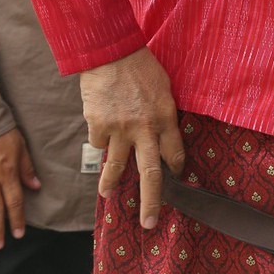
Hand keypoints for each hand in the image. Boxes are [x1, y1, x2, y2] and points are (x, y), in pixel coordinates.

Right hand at [80, 48, 183, 230]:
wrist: (110, 50)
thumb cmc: (140, 65)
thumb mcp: (164, 87)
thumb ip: (163, 113)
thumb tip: (162, 134)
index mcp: (165, 118)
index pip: (174, 154)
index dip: (175, 168)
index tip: (174, 177)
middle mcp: (144, 129)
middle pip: (150, 175)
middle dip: (151, 202)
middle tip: (149, 223)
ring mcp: (119, 130)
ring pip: (116, 167)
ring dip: (111, 183)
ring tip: (107, 195)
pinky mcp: (98, 126)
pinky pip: (98, 142)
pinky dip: (99, 140)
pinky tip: (100, 130)